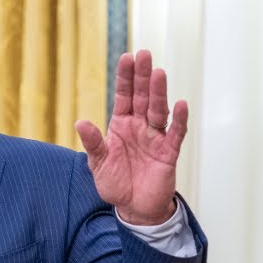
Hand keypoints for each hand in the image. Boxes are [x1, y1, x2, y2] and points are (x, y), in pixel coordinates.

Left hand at [74, 50, 187, 224]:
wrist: (134, 208)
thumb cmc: (116, 183)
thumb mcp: (98, 164)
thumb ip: (93, 143)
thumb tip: (81, 122)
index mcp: (121, 125)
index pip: (124, 96)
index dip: (126, 77)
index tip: (127, 57)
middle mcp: (140, 127)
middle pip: (142, 97)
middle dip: (143, 76)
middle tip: (145, 53)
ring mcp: (155, 138)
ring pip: (158, 110)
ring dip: (159, 92)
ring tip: (159, 73)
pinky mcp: (168, 153)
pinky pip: (175, 134)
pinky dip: (179, 120)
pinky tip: (181, 104)